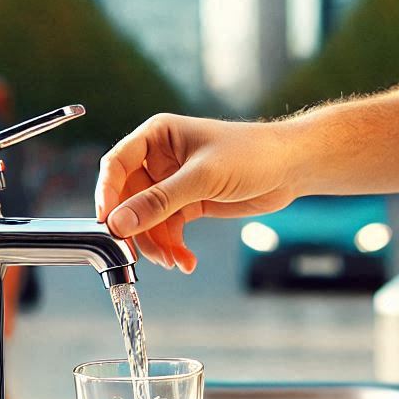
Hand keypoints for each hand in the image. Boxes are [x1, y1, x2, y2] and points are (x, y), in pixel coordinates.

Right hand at [95, 115, 297, 272]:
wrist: (291, 168)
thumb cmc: (251, 155)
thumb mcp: (202, 178)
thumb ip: (159, 201)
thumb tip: (119, 223)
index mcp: (157, 137)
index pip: (116, 165)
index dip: (107, 195)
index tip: (109, 225)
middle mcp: (160, 158)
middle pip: (130, 199)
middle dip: (138, 229)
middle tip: (141, 255)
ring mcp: (174, 183)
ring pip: (149, 220)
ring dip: (158, 244)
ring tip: (174, 262)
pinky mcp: (190, 203)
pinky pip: (169, 229)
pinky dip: (174, 247)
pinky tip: (185, 261)